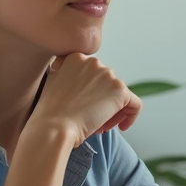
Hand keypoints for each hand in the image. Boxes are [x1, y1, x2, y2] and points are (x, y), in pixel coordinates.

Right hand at [26, 54, 140, 144]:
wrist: (54, 127)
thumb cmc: (50, 113)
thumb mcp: (54, 83)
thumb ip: (68, 75)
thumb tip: (82, 84)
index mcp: (76, 57)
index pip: (93, 76)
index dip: (90, 94)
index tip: (83, 109)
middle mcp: (93, 62)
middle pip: (107, 86)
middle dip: (101, 104)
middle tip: (91, 122)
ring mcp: (108, 74)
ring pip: (119, 96)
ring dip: (112, 113)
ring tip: (98, 127)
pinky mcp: (120, 90)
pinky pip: (135, 104)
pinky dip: (131, 116)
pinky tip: (122, 127)